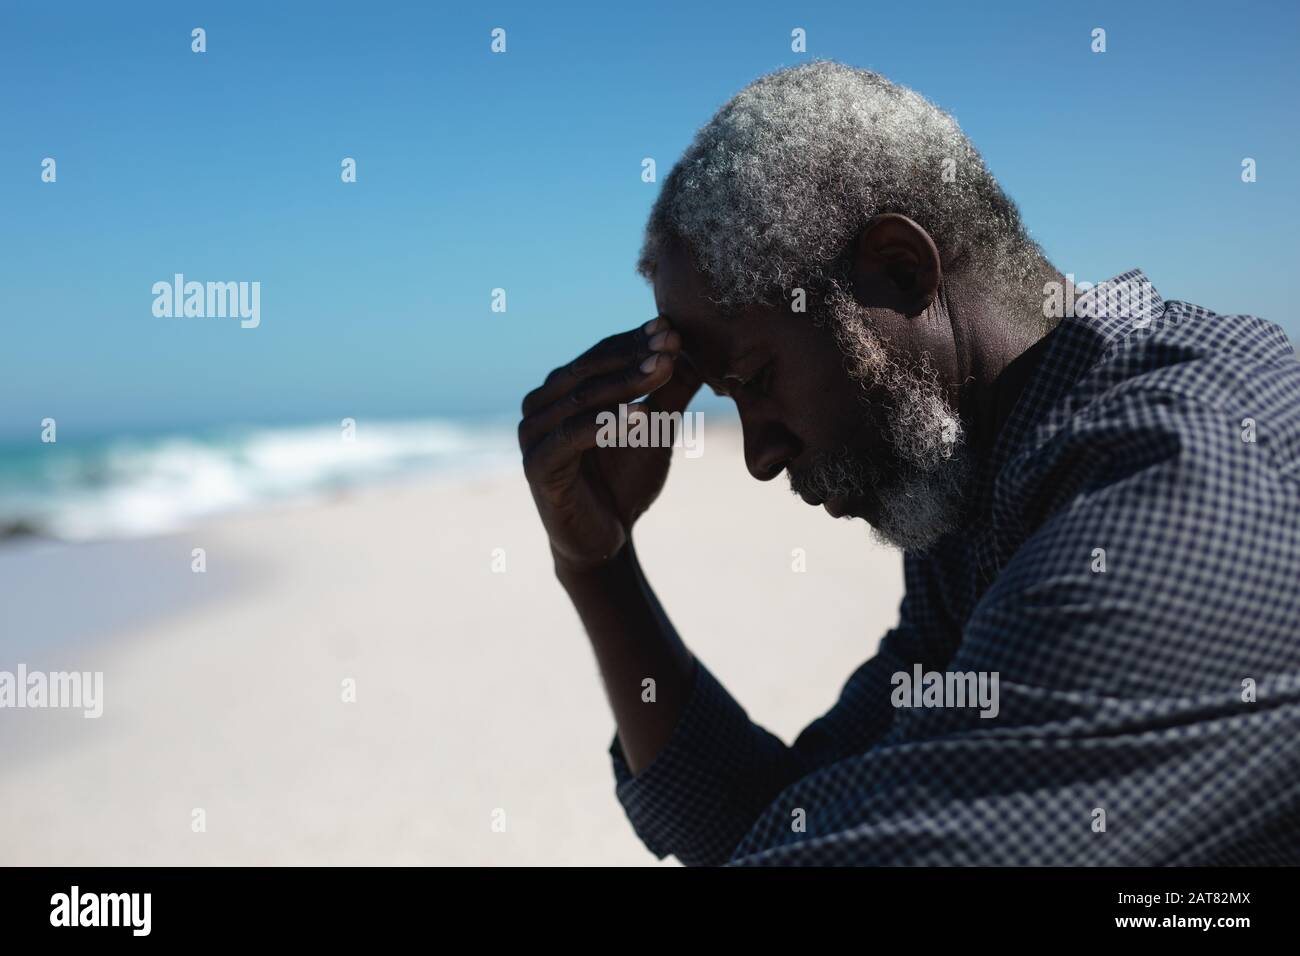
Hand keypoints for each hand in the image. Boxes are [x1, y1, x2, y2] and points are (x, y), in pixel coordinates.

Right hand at [519, 317, 700, 572]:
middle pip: (590, 372)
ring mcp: (533, 435)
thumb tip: (695, 349)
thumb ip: (668, 391)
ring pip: (582, 399)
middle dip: (633, 356)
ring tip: (663, 369)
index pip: (600, 356)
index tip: (672, 327)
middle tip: (671, 343)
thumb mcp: (654, 428)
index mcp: (560, 390)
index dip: (635, 340)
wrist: (605, 541)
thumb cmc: (624, 480)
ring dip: (624, 383)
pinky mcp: (537, 466)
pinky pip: (573, 437)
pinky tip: (642, 415)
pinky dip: (607, 423)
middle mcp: (539, 406)